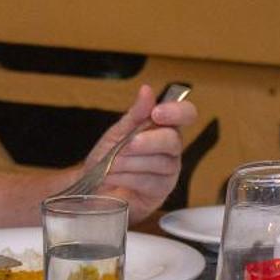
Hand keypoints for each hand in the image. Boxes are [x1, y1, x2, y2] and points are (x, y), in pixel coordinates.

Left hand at [85, 84, 198, 220]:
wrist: (94, 187)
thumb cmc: (108, 158)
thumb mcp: (117, 132)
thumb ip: (135, 114)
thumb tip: (147, 90)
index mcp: (163, 127)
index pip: (186, 114)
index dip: (176, 111)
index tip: (156, 113)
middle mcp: (171, 147)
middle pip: (173, 140)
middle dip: (147, 142)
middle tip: (127, 145)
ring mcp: (169, 170)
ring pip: (160, 163)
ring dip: (130, 162)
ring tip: (112, 164)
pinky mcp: (162, 190)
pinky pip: (152, 182)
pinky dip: (128, 178)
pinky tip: (115, 177)